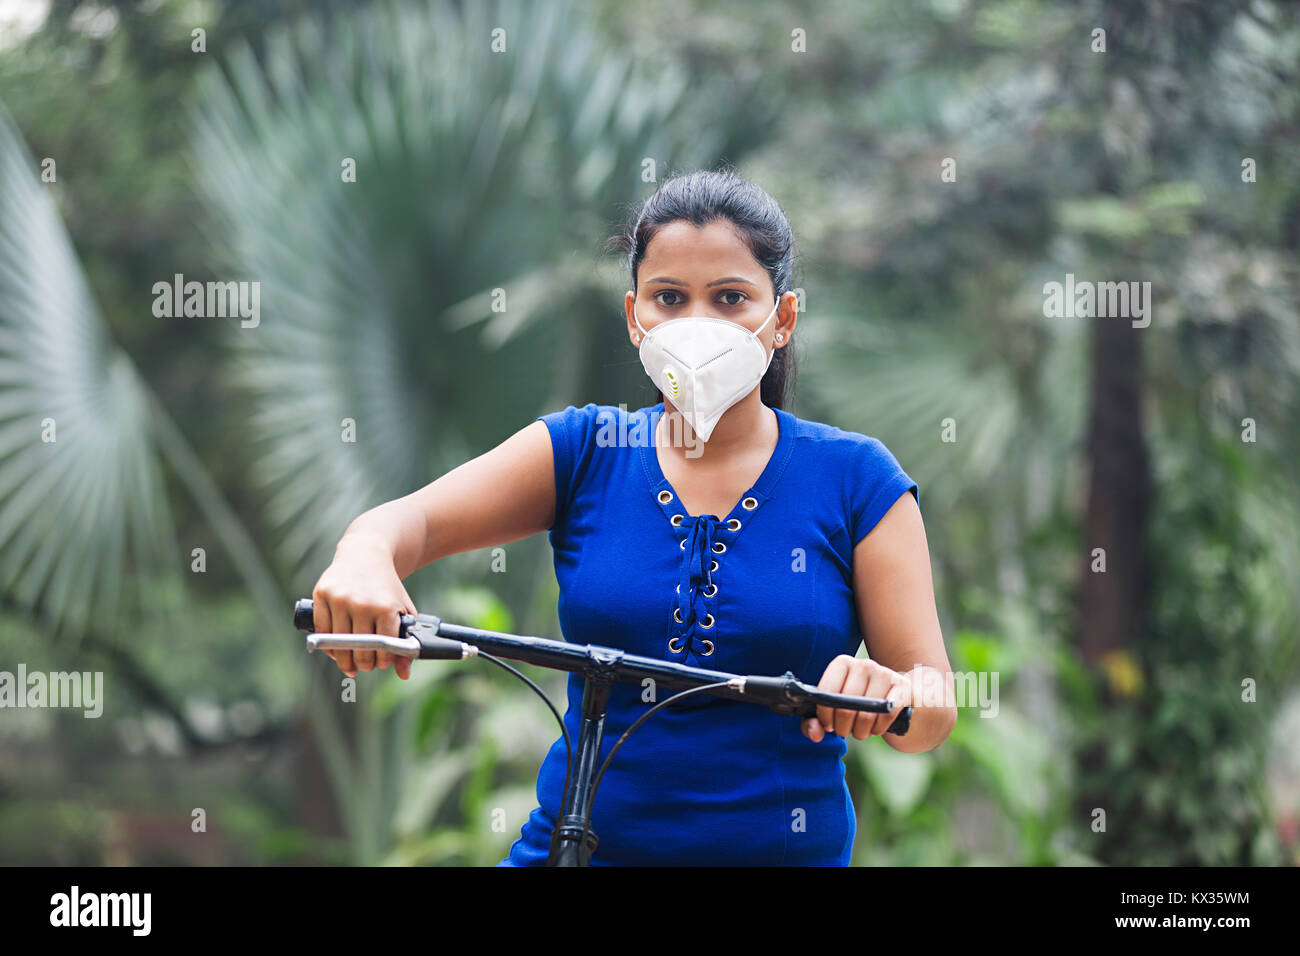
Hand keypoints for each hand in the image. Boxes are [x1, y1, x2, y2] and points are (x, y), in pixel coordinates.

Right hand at [311, 533, 417, 679]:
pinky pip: (321, 630)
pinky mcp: (321, 595)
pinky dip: (327, 645)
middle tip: (365, 666)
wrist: (366, 554)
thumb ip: (406, 640)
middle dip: (364, 663)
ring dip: (344, 660)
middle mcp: (362, 603)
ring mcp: (340, 599)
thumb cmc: (386, 587)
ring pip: (338, 643)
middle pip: (360, 649)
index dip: (383, 661)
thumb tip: (404, 674)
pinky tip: (334, 652)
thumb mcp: (403, 609)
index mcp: (386, 607)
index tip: (382, 663)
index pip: (384, 647)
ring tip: (350, 665)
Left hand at [802, 655, 911, 741]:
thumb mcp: (832, 707)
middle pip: (847, 707)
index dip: (825, 715)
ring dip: (860, 731)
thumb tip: (815, 733)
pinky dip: (878, 729)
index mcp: (843, 663)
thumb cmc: (855, 701)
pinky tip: (874, 728)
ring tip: (859, 730)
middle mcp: (863, 664)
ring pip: (867, 714)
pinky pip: (887, 715)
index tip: (828, 725)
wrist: (891, 693)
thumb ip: (814, 721)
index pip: (827, 692)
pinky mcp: (902, 687)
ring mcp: (884, 674)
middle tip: (844, 731)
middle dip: (842, 728)